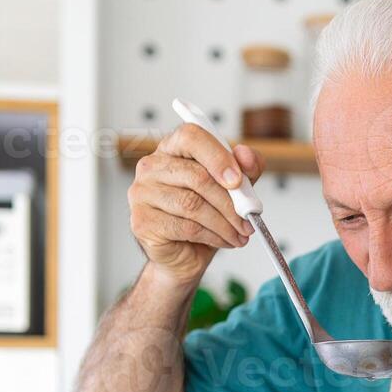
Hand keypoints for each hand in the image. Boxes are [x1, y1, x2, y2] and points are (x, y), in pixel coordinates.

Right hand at [128, 124, 265, 285]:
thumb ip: (244, 168)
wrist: (184, 254)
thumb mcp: (233, 188)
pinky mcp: (143, 222)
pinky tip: (223, 240)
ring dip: (225, 223)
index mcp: (172, 149)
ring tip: (240, 232)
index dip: (217, 156)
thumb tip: (246, 155)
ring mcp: (142, 194)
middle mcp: (151, 167)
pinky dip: (213, 236)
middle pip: (197, 176)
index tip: (238, 179)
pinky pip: (186, 227)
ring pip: (193, 204)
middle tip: (249, 216)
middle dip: (231, 201)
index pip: (191, 137)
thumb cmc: (204, 216)